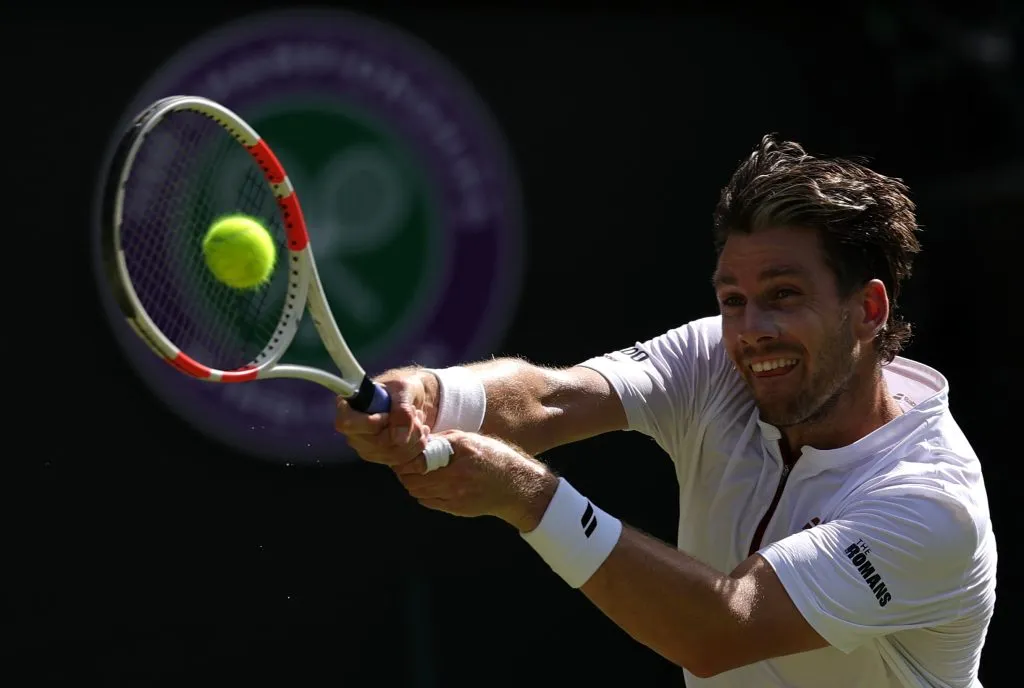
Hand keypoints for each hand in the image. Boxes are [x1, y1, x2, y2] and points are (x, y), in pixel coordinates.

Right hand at [335, 368, 438, 466]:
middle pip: (377, 444)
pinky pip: (402, 462)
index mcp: (348, 408)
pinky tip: (420, 434)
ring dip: (414, 438)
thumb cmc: (401, 388)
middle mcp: (353, 433)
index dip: (371, 423)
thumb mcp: (403, 389)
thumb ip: (401, 410)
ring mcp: (366, 448)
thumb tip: (399, 438)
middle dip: (404, 430)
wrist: (412, 398)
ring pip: (392, 455)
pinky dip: (417, 448)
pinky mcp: (381, 458)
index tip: (388, 414)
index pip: (348, 424)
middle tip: (414, 413)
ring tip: (419, 420)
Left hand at [393, 430, 558, 531]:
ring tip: (416, 473)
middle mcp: (457, 476)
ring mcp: (456, 495)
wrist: (516, 486)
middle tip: (405, 463)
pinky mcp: (456, 508)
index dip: (407, 455)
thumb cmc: (494, 458)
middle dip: (405, 470)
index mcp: (461, 453)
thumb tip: (419, 440)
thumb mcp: (471, 440)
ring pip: (417, 491)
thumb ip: (444, 439)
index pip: (420, 457)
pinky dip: (422, 493)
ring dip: (412, 482)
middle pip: (413, 477)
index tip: (405, 451)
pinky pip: (428, 501)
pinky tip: (429, 484)